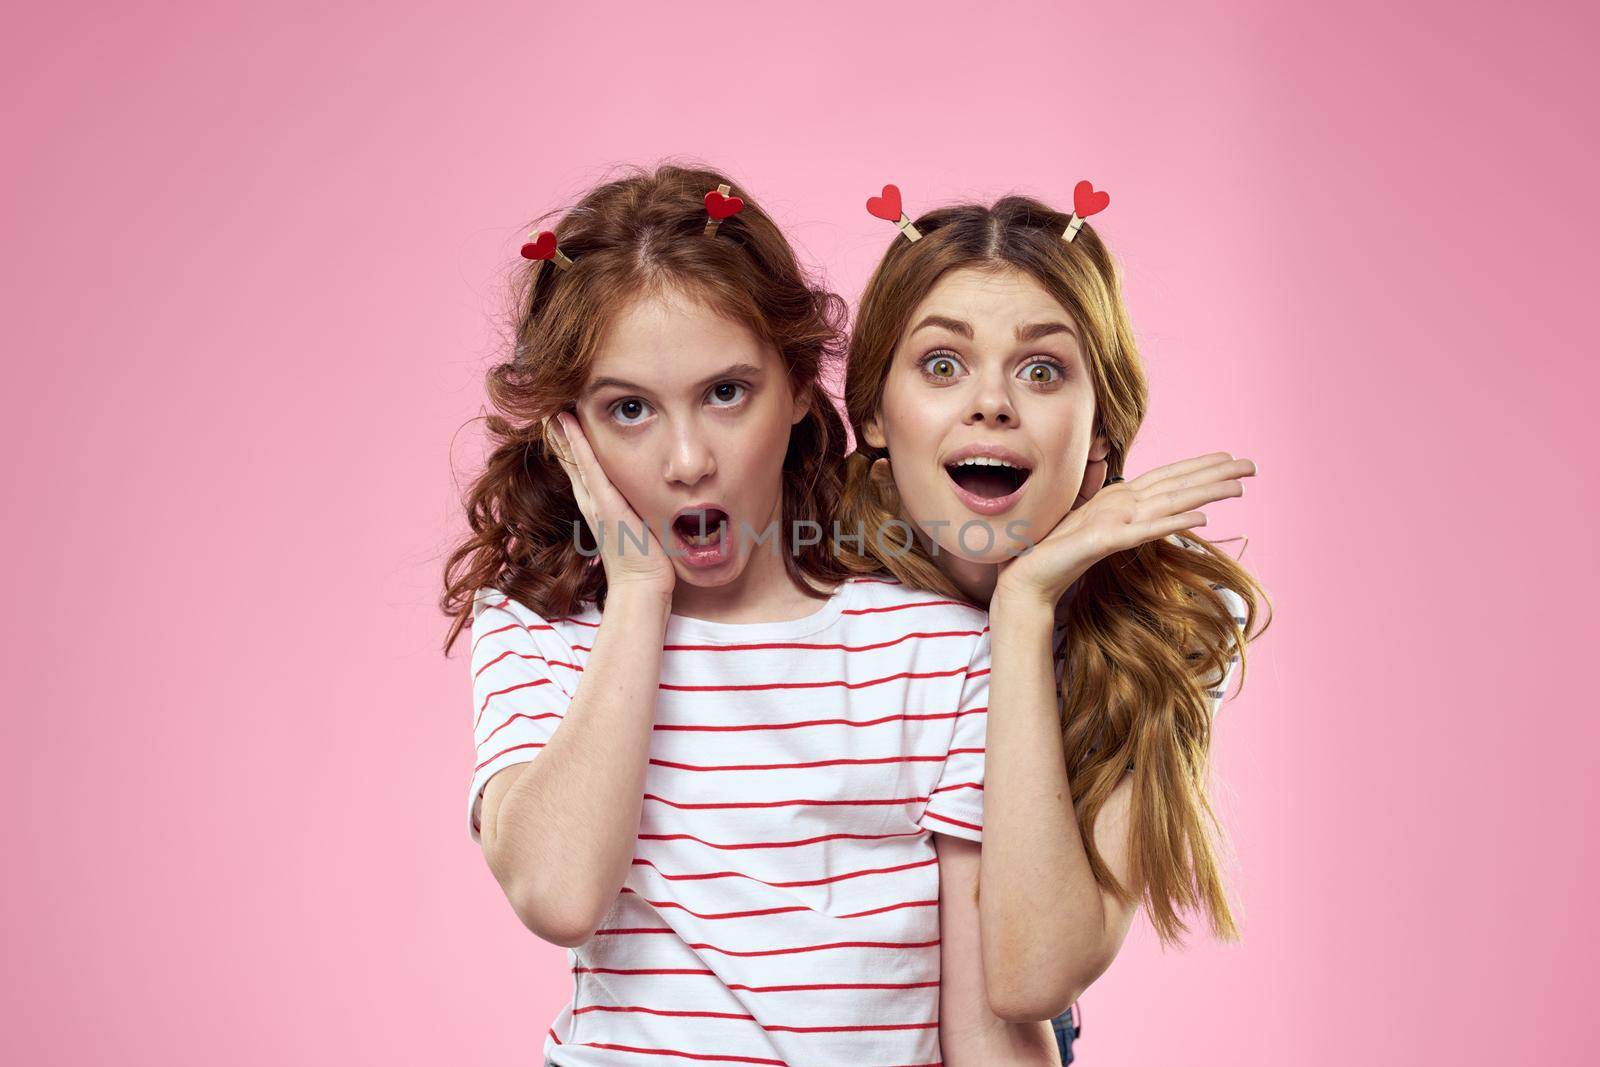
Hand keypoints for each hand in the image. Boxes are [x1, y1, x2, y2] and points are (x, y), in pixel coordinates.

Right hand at [546, 412, 674, 597]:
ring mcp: (594, 502)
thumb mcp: (638, 526)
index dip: (569, 445)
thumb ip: (635, 509)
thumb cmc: (646, 561)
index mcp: (597, 505)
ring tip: (550, 409)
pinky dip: (577, 444)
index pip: (580, 468)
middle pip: (570, 461)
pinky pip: (589, 467)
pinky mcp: (604, 504)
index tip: (562, 421)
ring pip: (574, 459)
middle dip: (558, 435)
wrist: (641, 586)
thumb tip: (644, 498)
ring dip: (561, 433)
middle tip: (547, 409)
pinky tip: (567, 423)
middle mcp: (590, 502)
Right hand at [996, 451, 1256, 607]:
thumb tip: (1149, 509)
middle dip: (1214, 473)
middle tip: (1251, 465)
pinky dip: (1172, 521)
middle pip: (1174, 483)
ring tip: (1238, 485)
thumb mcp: (1097, 533)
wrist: (1025, 585)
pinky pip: (1144, 531)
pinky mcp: (1100, 541)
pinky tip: (1200, 517)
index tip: (1231, 460)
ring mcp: (1109, 520)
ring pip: (1166, 501)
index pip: (1166, 478)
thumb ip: (1121, 518)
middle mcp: (1116, 503)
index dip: (1199, 467)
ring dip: (1204, 491)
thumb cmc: (1057, 558)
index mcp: (1116, 499)